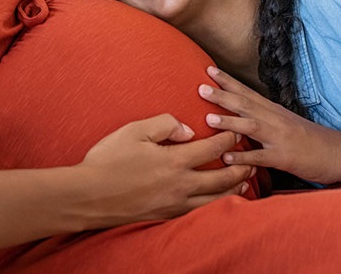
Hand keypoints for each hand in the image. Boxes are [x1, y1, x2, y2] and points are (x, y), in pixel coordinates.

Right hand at [75, 114, 253, 227]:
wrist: (88, 196)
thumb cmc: (108, 160)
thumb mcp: (133, 131)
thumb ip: (164, 124)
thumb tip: (187, 129)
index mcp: (174, 160)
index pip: (212, 148)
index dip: (228, 138)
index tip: (236, 131)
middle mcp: (181, 184)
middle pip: (222, 177)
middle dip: (241, 166)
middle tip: (252, 159)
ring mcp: (175, 203)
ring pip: (215, 198)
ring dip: (234, 188)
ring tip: (244, 181)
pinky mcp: (167, 215)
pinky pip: (200, 211)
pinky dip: (216, 204)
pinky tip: (218, 200)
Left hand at [199, 67, 340, 184]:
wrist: (340, 152)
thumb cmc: (311, 140)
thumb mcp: (285, 124)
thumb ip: (264, 120)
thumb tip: (242, 118)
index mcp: (274, 111)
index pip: (247, 92)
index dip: (228, 81)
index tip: (208, 69)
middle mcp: (275, 120)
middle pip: (245, 104)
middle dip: (222, 94)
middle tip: (199, 86)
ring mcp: (280, 138)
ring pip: (252, 126)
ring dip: (230, 121)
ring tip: (208, 117)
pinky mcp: (285, 157)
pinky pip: (262, 157)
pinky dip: (244, 157)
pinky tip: (228, 158)